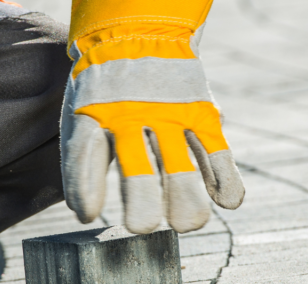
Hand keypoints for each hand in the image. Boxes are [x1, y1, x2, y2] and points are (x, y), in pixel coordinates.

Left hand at [61, 0, 244, 233]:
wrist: (137, 33)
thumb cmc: (102, 90)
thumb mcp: (81, 113)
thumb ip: (84, 159)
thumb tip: (85, 211)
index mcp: (92, 113)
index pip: (85, 155)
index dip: (86, 187)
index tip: (89, 214)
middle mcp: (131, 115)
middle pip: (138, 170)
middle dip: (142, 205)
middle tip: (142, 227)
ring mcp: (169, 114)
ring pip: (180, 168)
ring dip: (185, 202)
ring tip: (186, 223)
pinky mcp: (199, 113)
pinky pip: (216, 151)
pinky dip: (224, 179)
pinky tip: (227, 201)